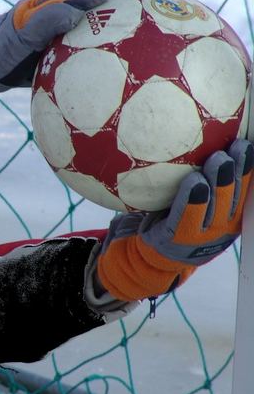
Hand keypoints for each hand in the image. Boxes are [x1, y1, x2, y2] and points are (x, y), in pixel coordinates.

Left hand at [96, 139, 253, 301]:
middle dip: (238, 172)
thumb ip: (201, 178)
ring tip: (219, 159)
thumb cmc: (174, 219)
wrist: (149, 256)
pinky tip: (195, 181)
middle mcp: (220, 230)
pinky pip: (185, 216)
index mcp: (229, 219)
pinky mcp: (176, 240)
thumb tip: (211, 137)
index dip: (249, 170)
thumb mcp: (194, 203)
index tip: (249, 145)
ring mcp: (200, 238)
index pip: (245, 193)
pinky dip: (192, 199)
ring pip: (214, 207)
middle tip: (237, 146)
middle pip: (234, 198)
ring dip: (218, 182)